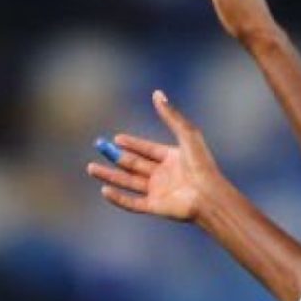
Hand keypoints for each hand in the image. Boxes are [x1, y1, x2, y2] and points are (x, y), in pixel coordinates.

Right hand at [87, 90, 223, 223]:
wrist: (208, 194)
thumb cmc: (202, 164)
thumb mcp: (186, 133)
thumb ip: (170, 115)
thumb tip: (157, 93)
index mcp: (172, 158)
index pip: (147, 150)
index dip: (132, 143)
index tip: (116, 138)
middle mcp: (163, 175)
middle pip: (134, 164)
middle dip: (115, 157)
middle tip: (99, 147)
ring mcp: (158, 192)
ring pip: (128, 182)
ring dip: (110, 176)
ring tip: (91, 168)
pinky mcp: (155, 207)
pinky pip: (132, 203)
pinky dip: (118, 198)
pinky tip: (104, 190)